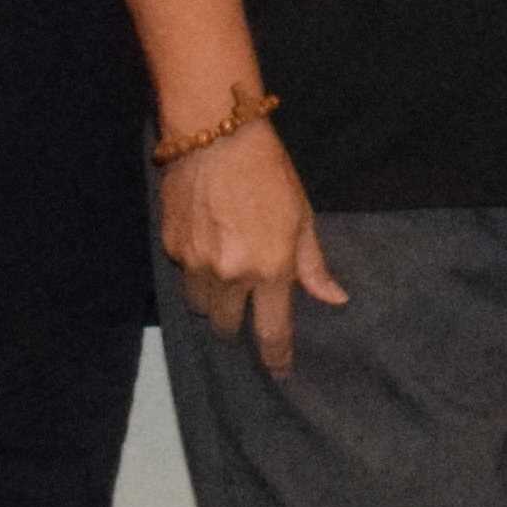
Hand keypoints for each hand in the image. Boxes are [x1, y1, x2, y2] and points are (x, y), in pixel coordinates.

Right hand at [158, 115, 344, 378]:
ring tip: (222, 276)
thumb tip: (335, 299)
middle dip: (235, 325)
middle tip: (243, 310)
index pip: (272, 331)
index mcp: (270, 269)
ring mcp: (196, 263)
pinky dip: (194, 269)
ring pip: (199, 304)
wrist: (216, 134)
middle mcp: (230, 274)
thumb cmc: (269, 174)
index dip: (276, 357)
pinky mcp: (171, 246)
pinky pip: (182, 274)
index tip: (280, 372)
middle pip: (225, 326)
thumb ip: (313, 265)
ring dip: (211, 299)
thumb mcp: (302, 217)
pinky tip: (205, 243)